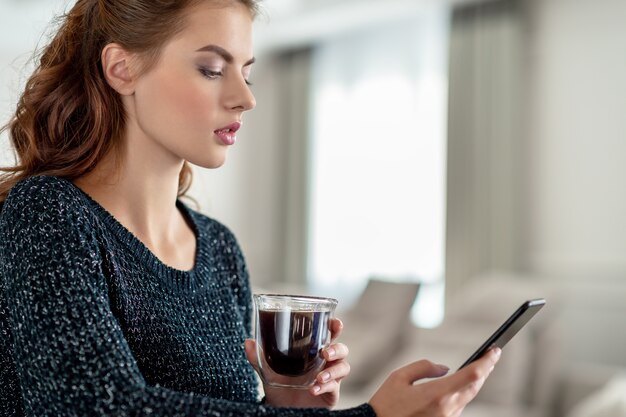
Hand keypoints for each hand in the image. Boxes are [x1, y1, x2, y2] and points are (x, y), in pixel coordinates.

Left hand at [245, 318, 349, 408]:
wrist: (281, 408)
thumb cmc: (280, 385)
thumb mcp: (268, 371)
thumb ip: (258, 357)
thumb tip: (248, 342)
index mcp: (314, 352)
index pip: (330, 335)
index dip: (335, 327)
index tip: (335, 323)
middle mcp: (325, 363)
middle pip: (342, 350)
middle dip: (337, 348)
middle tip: (325, 352)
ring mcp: (330, 378)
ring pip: (344, 368)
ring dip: (333, 370)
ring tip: (319, 376)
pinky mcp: (331, 394)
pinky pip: (335, 387)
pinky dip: (325, 387)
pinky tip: (313, 389)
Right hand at [369, 347, 500, 416]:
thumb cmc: (385, 404)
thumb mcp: (399, 377)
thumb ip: (424, 367)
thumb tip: (445, 368)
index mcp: (437, 395)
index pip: (472, 375)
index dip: (486, 362)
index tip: (495, 351)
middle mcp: (447, 409)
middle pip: (475, 387)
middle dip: (485, 370)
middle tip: (491, 356)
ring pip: (467, 398)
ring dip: (474, 382)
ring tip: (481, 367)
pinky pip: (457, 406)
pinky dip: (462, 393)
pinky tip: (462, 385)